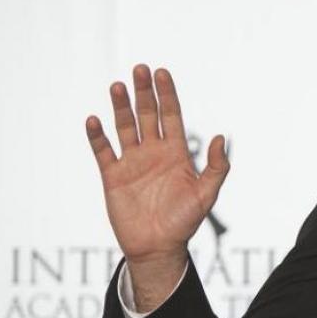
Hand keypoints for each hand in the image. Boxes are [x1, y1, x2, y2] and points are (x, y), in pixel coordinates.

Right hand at [85, 65, 228, 272]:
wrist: (158, 247)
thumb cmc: (184, 222)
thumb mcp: (206, 194)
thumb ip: (217, 167)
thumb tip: (222, 137)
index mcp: (176, 153)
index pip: (171, 116)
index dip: (167, 94)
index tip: (162, 73)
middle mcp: (153, 152)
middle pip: (147, 115)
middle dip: (144, 92)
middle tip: (140, 69)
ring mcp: (132, 162)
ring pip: (125, 127)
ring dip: (120, 107)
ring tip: (117, 86)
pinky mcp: (113, 176)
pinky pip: (103, 151)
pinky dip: (97, 136)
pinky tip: (94, 120)